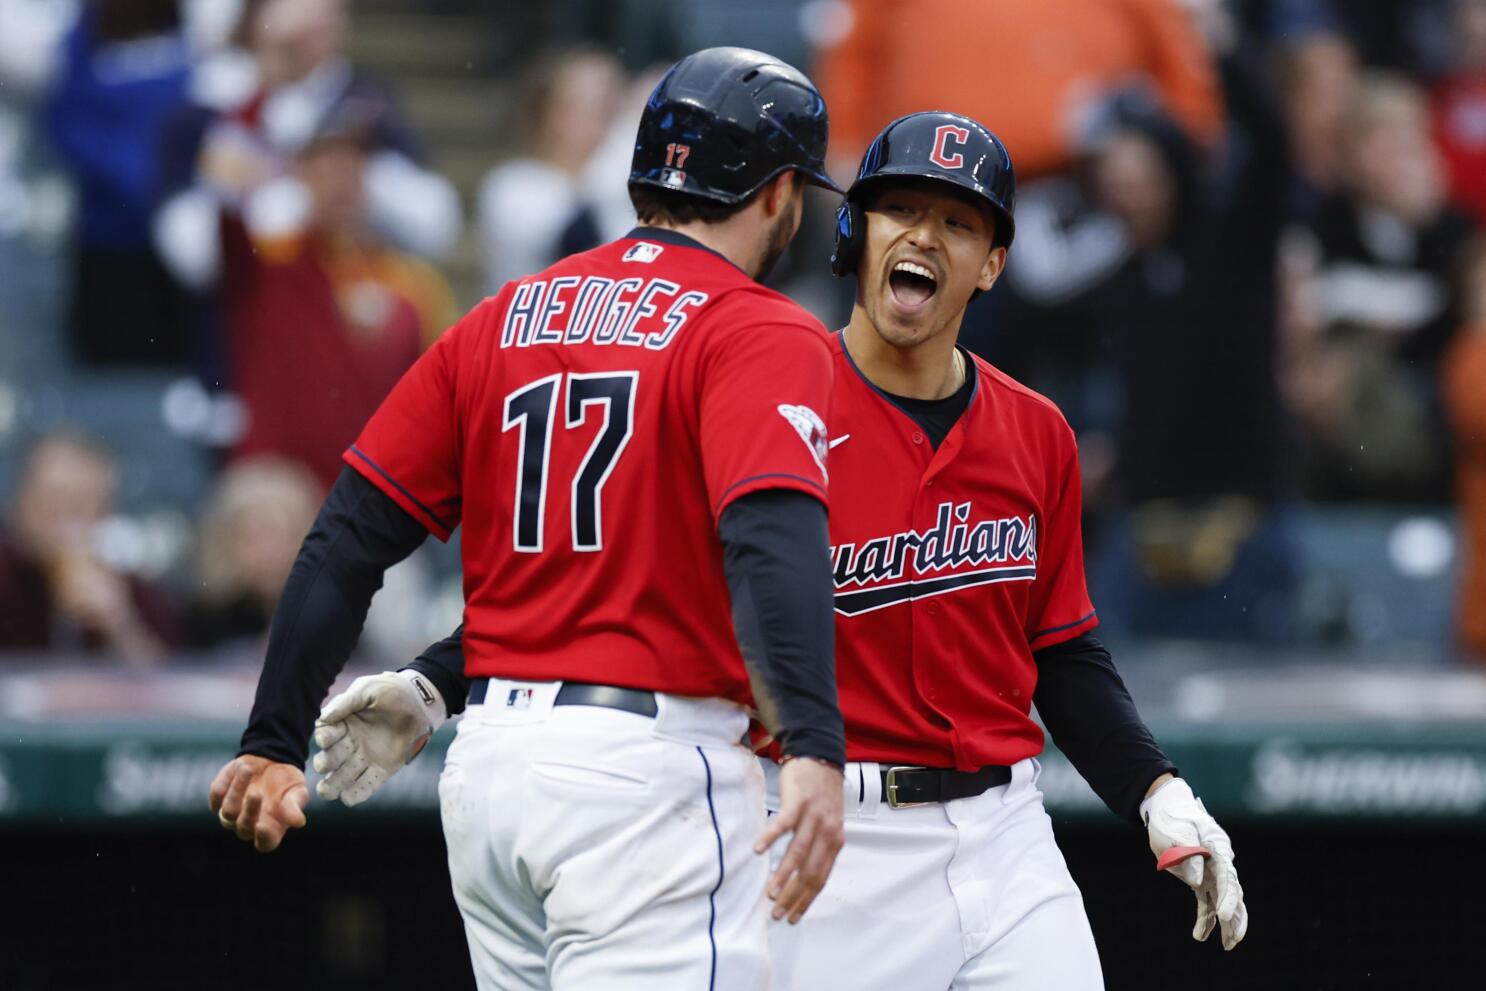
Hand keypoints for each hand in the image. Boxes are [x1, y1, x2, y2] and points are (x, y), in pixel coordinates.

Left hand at [208, 755, 308, 851]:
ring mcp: (232, 813)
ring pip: (227, 812)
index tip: (263, 825)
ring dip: (237, 790)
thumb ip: (295, 806)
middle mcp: (249, 825)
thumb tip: (299, 822)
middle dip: (250, 811)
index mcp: (272, 828)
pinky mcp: (219, 798)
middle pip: (243, 829)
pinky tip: (240, 767)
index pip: (265, 843)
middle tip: (256, 792)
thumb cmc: (288, 781)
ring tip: (248, 769)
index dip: (263, 838)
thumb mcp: (297, 791)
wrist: (273, 760)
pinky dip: (226, 780)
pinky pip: (216, 794)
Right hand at [312, 671, 446, 806]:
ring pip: (345, 776)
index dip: (324, 738)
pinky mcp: (383, 769)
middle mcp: (351, 744)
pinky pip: (368, 785)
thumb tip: (322, 719)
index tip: (325, 739)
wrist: (421, 701)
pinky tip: (348, 798)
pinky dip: (358, 793)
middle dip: (326, 763)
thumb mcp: (367, 689)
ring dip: (335, 784)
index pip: (327, 735)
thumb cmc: (391, 691)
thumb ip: (345, 702)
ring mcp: (366, 758)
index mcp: (343, 724)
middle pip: (332, 758)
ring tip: (327, 792)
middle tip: (324, 765)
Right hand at [754, 757, 844, 923]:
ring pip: (797, 854)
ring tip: (770, 894)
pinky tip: (759, 851)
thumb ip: (821, 847)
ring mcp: (812, 817)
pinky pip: (783, 825)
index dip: (806, 900)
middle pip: (810, 873)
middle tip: (777, 913)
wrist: (821, 758)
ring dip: (782, 877)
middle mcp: (827, 832)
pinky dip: (770, 838)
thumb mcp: (830, 823)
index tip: (793, 917)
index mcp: (835, 841)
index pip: (821, 878)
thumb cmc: (822, 794)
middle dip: (793, 897)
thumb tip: (806, 875)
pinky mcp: (797, 803)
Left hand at [1143, 777, 1247, 949]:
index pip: (1227, 876)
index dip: (1228, 898)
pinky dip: (1205, 919)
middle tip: (1231, 939)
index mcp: (1218, 847)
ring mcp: (1211, 872)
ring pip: (1223, 901)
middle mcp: (1219, 862)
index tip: (1223, 916)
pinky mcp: (1200, 880)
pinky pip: (1205, 902)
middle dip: (1234, 917)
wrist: (1165, 809)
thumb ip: (1188, 854)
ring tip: (1226, 946)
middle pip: (1232, 893)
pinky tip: (1200, 936)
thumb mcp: (1177, 831)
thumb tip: (1197, 882)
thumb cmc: (1172, 817)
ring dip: (1225, 924)